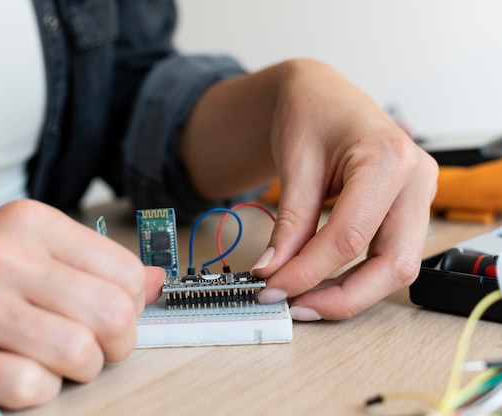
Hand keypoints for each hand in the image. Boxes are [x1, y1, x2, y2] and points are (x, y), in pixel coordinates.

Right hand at [0, 199, 164, 408]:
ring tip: (57, 362)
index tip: (112, 315)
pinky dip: (39, 391)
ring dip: (79, 370)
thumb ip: (91, 261)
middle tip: (93, 346)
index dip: (132, 305)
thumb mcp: (25, 243)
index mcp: (30, 223)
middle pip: (112, 314)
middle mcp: (2, 255)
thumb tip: (155, 281)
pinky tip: (22, 375)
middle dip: (115, 343)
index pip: (126, 271)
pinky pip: (30, 387)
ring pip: (78, 353)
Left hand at [180, 59, 437, 320]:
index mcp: (387, 158)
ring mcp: (420, 194)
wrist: (321, 93)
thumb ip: (289, 224)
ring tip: (303, 298)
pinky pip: (390, 255)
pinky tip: (322, 281)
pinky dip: (358, 276)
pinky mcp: (410, 208)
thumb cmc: (309, 113)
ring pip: (398, 268)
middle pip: (392, 265)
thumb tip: (274, 273)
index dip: (307, 272)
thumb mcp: (293, 165)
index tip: (271, 288)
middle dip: (341, 297)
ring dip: (351, 292)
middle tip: (294, 307)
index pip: (350, 237)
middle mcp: (416, 178)